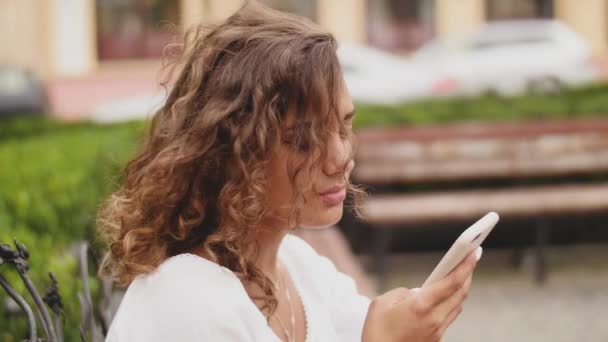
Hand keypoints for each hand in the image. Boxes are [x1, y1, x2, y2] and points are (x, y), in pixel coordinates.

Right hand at [362, 247, 480, 341]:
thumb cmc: (377, 331)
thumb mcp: (382, 302)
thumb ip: (402, 292)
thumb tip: (415, 293)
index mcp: (421, 306)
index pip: (452, 282)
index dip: (465, 265)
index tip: (474, 252)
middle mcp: (434, 318)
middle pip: (461, 292)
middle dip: (468, 273)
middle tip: (471, 257)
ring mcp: (437, 330)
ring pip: (458, 305)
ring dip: (461, 288)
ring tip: (461, 273)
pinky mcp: (435, 338)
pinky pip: (450, 315)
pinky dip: (452, 301)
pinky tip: (446, 295)